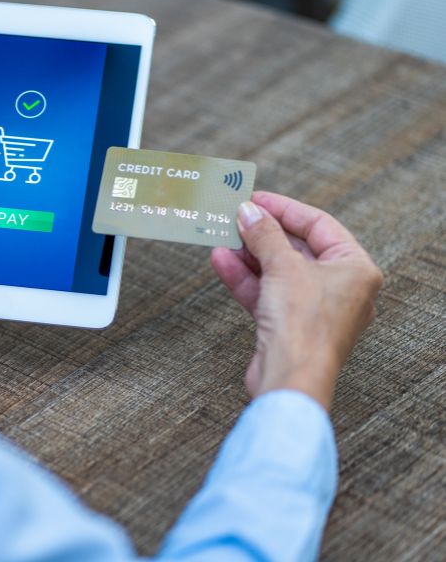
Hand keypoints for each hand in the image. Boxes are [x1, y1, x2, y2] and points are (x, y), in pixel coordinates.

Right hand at [211, 192, 382, 409]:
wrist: (290, 380)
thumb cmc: (304, 325)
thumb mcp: (283, 267)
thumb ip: (264, 235)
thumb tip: (248, 211)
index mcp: (356, 268)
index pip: (319, 225)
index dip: (285, 209)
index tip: (256, 199)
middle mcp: (341, 288)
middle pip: (297, 249)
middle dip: (262, 234)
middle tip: (236, 218)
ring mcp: (314, 309)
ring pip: (278, 272)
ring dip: (249, 255)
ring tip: (222, 237)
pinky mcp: (290, 326)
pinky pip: (267, 293)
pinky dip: (246, 278)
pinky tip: (222, 262)